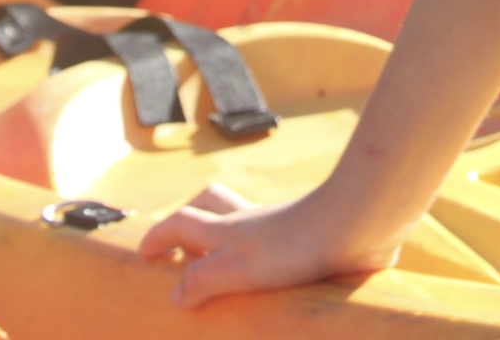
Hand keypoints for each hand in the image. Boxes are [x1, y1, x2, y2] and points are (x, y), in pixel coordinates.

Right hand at [137, 183, 406, 307]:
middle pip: (210, 205)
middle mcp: (250, 225)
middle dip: (190, 218)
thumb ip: (203, 279)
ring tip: (225, 267)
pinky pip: (280, 246)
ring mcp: (281, 230)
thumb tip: (175, 295)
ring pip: (246, 224)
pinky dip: (266, 256)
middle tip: (181, 243)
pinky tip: (273, 282)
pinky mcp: (309, 243)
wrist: (355, 227)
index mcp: (227, 230)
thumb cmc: (296, 244)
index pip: (181, 223)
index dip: (159, 237)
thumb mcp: (237, 267)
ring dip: (229, 237)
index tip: (144, 254)